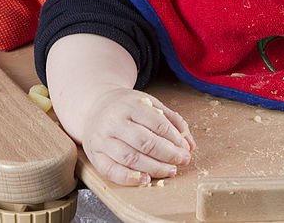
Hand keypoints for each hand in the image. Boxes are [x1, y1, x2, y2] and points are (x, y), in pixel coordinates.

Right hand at [79, 87, 195, 185]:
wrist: (94, 107)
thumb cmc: (127, 107)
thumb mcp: (150, 103)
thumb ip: (172, 120)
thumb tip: (190, 144)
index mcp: (130, 106)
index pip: (157, 124)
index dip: (174, 139)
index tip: (185, 148)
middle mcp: (114, 122)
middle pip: (144, 142)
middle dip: (167, 154)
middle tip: (182, 161)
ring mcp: (102, 140)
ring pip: (129, 158)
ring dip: (153, 168)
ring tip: (170, 171)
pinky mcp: (94, 155)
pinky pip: (110, 170)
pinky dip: (128, 178)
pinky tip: (145, 180)